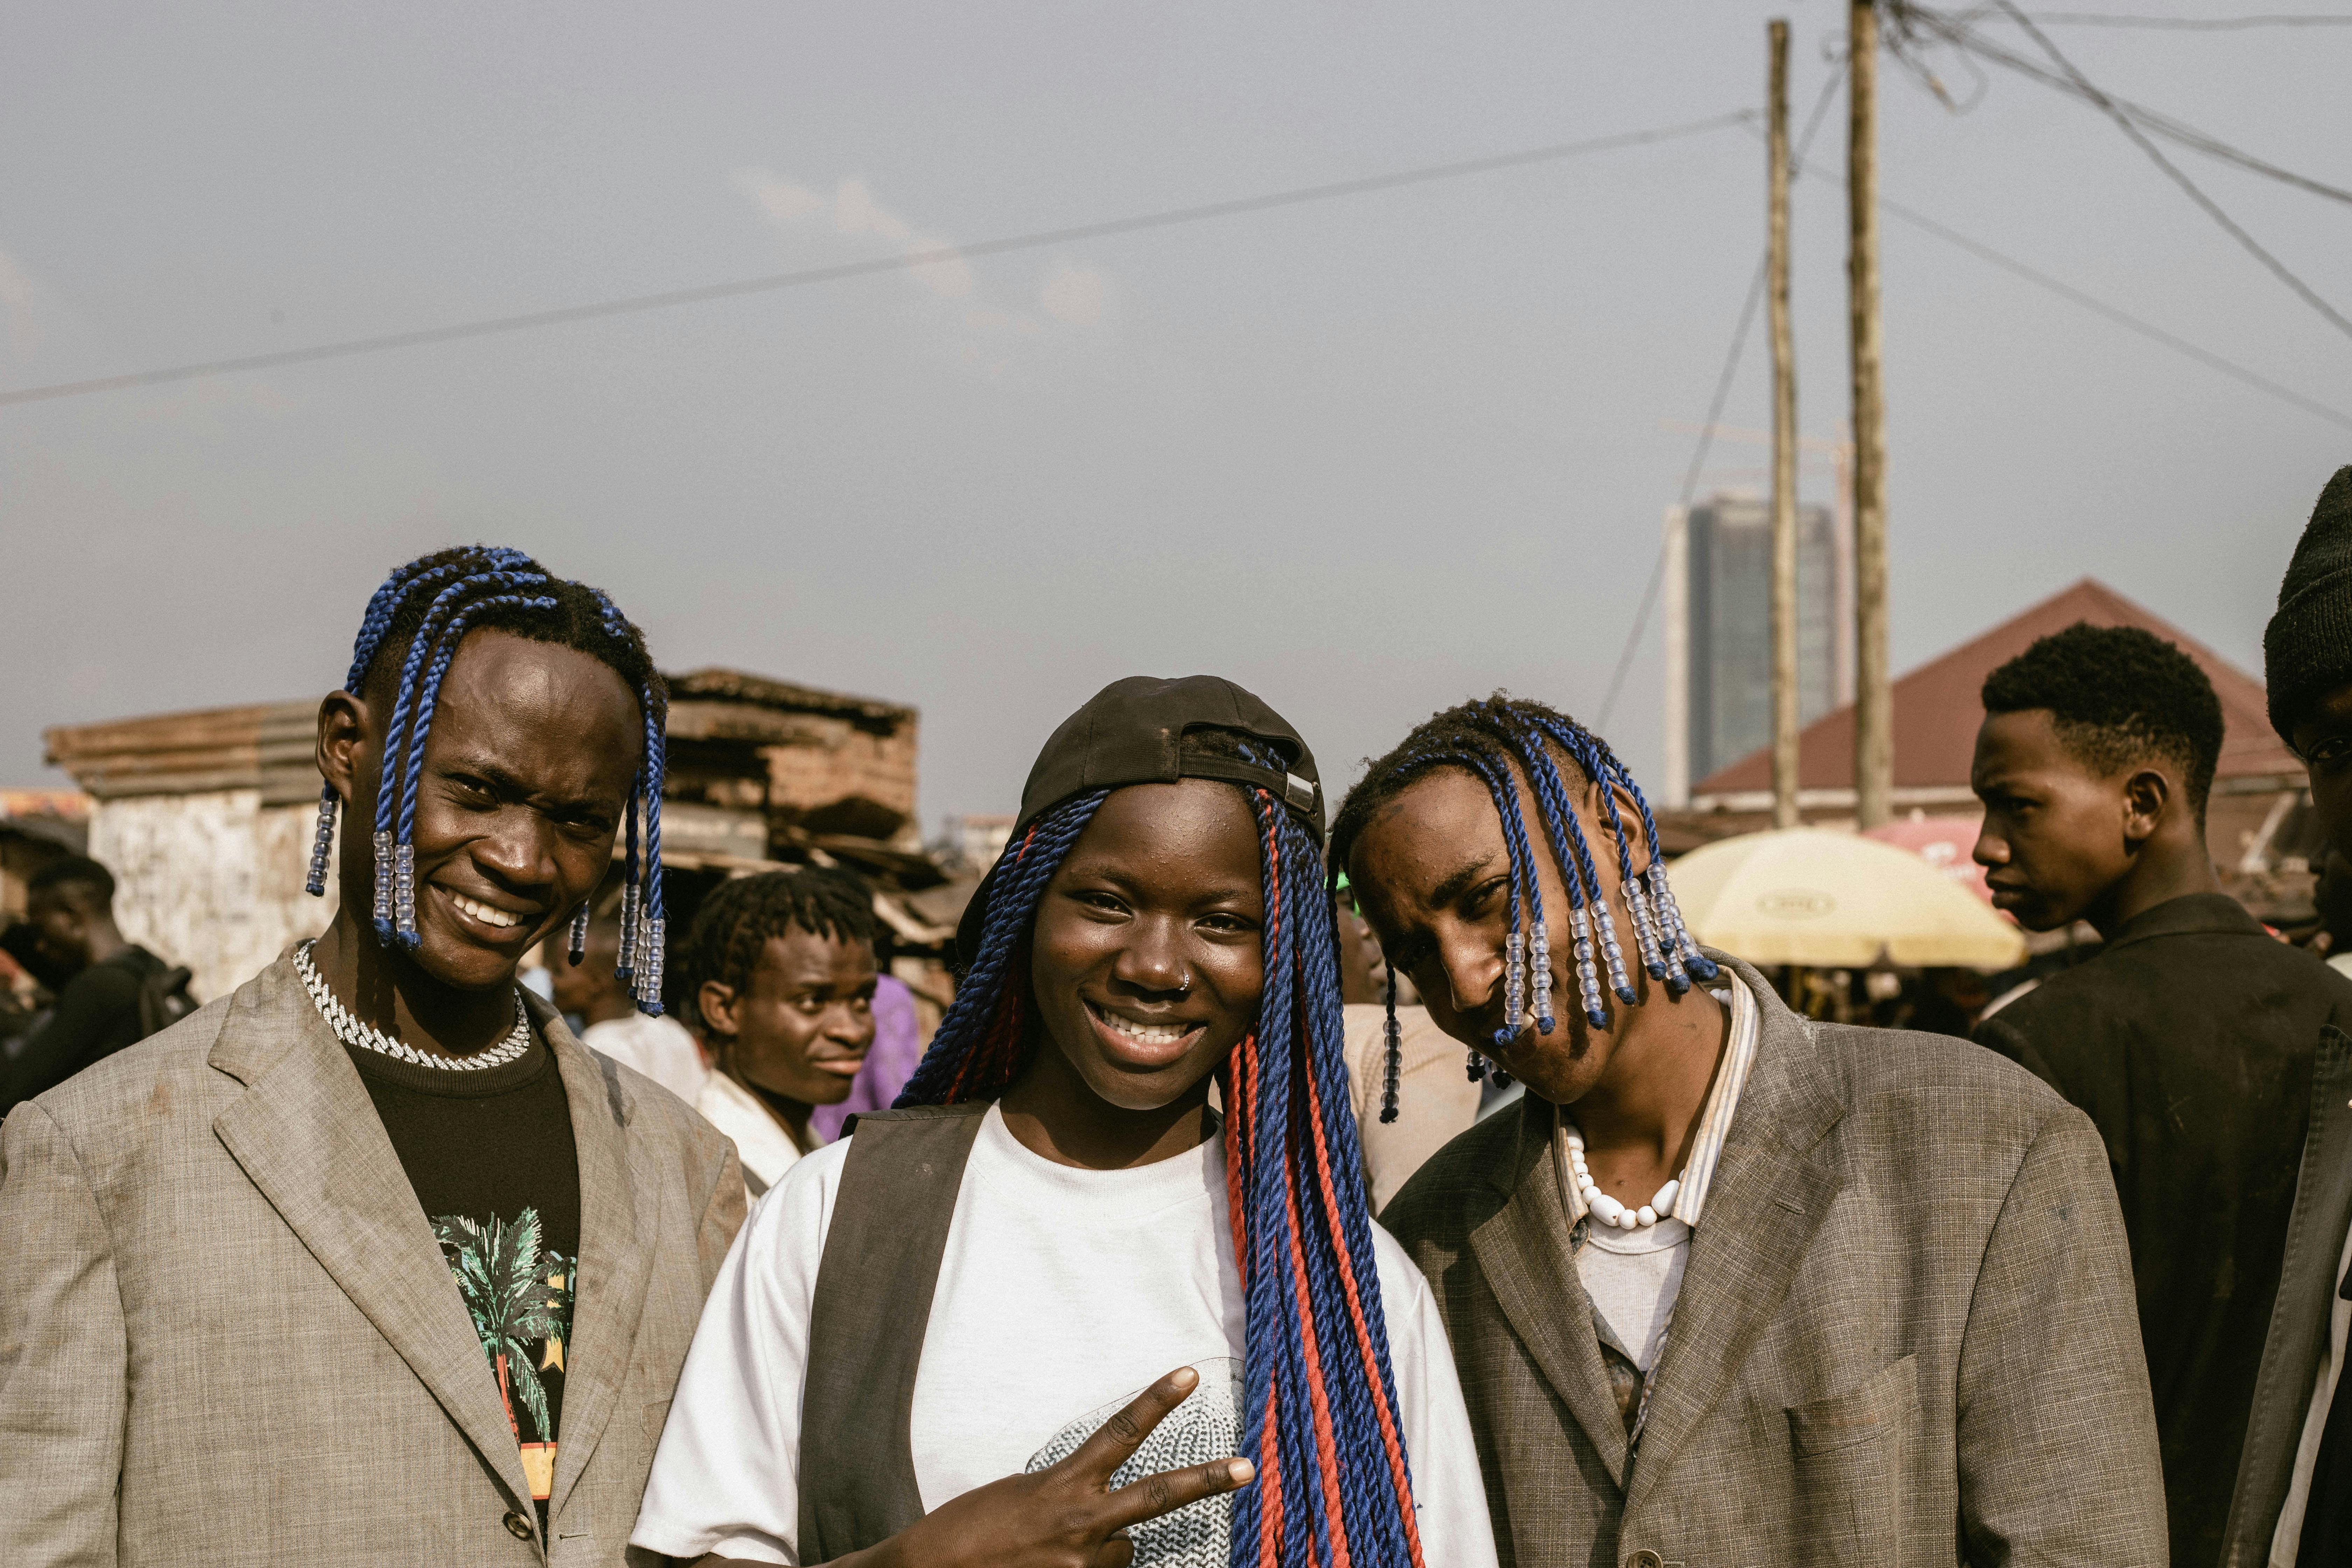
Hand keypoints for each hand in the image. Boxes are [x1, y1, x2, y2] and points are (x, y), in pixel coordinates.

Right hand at [841, 1365, 1253, 1567]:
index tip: (1189, 1374)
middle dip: (1207, 1481)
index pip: (1120, 1432)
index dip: (1156, 1401)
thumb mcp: (1019, 1496)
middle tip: (1246, 1469)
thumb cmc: (966, 1532)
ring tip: (1050, 1554)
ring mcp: (1083, 1565)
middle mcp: (1082, 1523)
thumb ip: (1067, 1495)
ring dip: (1100, 1551)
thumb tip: (1103, 1515)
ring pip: (1123, 1552)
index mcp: (1062, 1485)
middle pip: (1158, 1496)